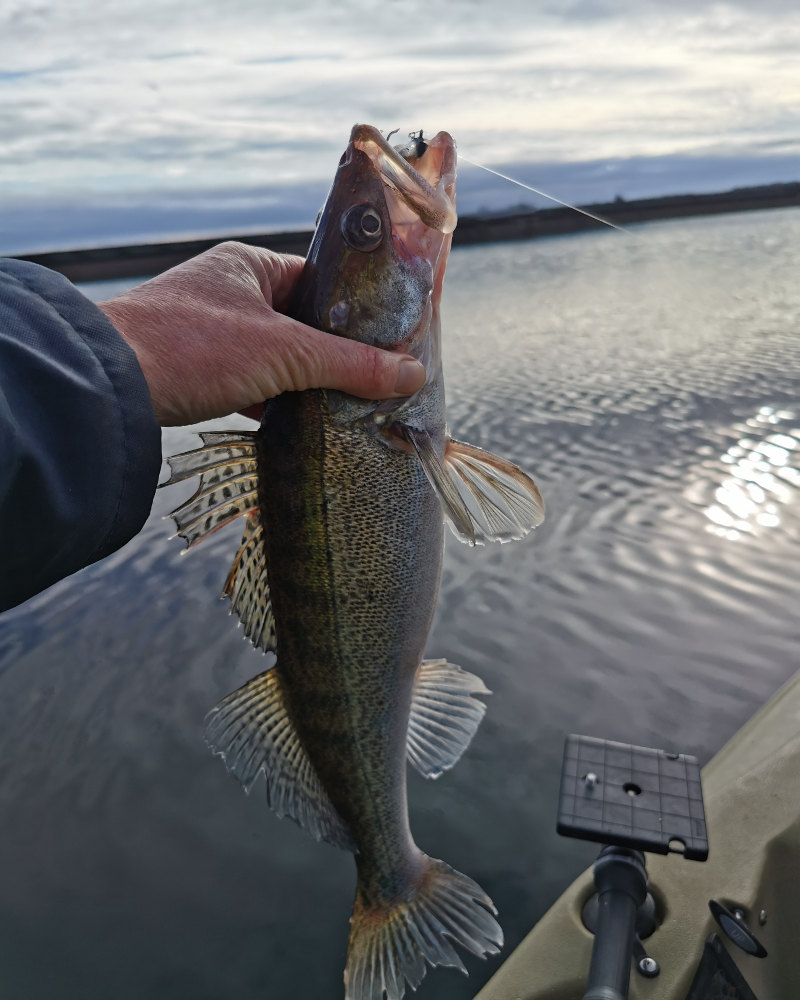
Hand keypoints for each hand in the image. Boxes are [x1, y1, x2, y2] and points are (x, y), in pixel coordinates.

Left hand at [99, 241, 425, 425]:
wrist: (109, 386)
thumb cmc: (193, 347)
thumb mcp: (284, 354)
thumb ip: (350, 363)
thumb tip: (411, 373)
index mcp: (249, 266)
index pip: (319, 280)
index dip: (355, 311)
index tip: (389, 342)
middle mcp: (227, 291)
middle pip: (300, 323)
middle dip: (332, 355)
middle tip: (373, 381)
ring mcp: (207, 332)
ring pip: (274, 357)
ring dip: (302, 383)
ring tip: (345, 407)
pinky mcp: (193, 371)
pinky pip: (248, 384)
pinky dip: (272, 403)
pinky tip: (298, 426)